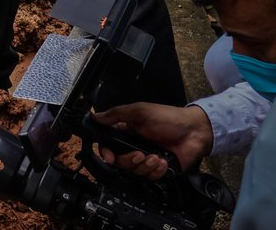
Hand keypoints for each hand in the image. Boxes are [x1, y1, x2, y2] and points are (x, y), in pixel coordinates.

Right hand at [92, 103, 213, 180]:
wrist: (194, 132)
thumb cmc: (168, 118)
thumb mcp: (139, 111)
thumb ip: (115, 114)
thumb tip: (95, 116)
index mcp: (126, 132)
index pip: (108, 146)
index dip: (107, 153)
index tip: (110, 157)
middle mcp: (134, 146)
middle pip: (120, 162)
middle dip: (130, 161)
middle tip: (140, 154)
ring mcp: (146, 158)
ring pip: (134, 172)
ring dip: (145, 166)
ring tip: (156, 157)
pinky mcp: (158, 168)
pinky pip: (150, 177)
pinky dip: (157, 171)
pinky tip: (163, 161)